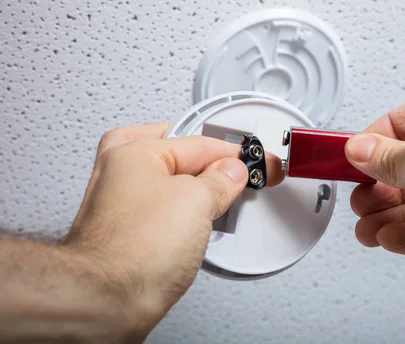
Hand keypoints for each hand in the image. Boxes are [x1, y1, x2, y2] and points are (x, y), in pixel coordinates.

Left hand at [60, 123, 283, 338]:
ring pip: (165, 187)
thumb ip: (221, 180)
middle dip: (205, 164)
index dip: (234, 154)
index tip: (257, 163)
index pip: (197, 143)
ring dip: (191, 194)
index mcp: (133, 153)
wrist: (107, 301)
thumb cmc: (133, 251)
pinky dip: (179, 219)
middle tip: (228, 175)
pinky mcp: (124, 236)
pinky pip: (159, 215)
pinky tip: (191, 233)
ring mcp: (118, 206)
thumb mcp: (197, 201)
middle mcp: (118, 175)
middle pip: (174, 157)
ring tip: (212, 208)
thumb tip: (233, 172)